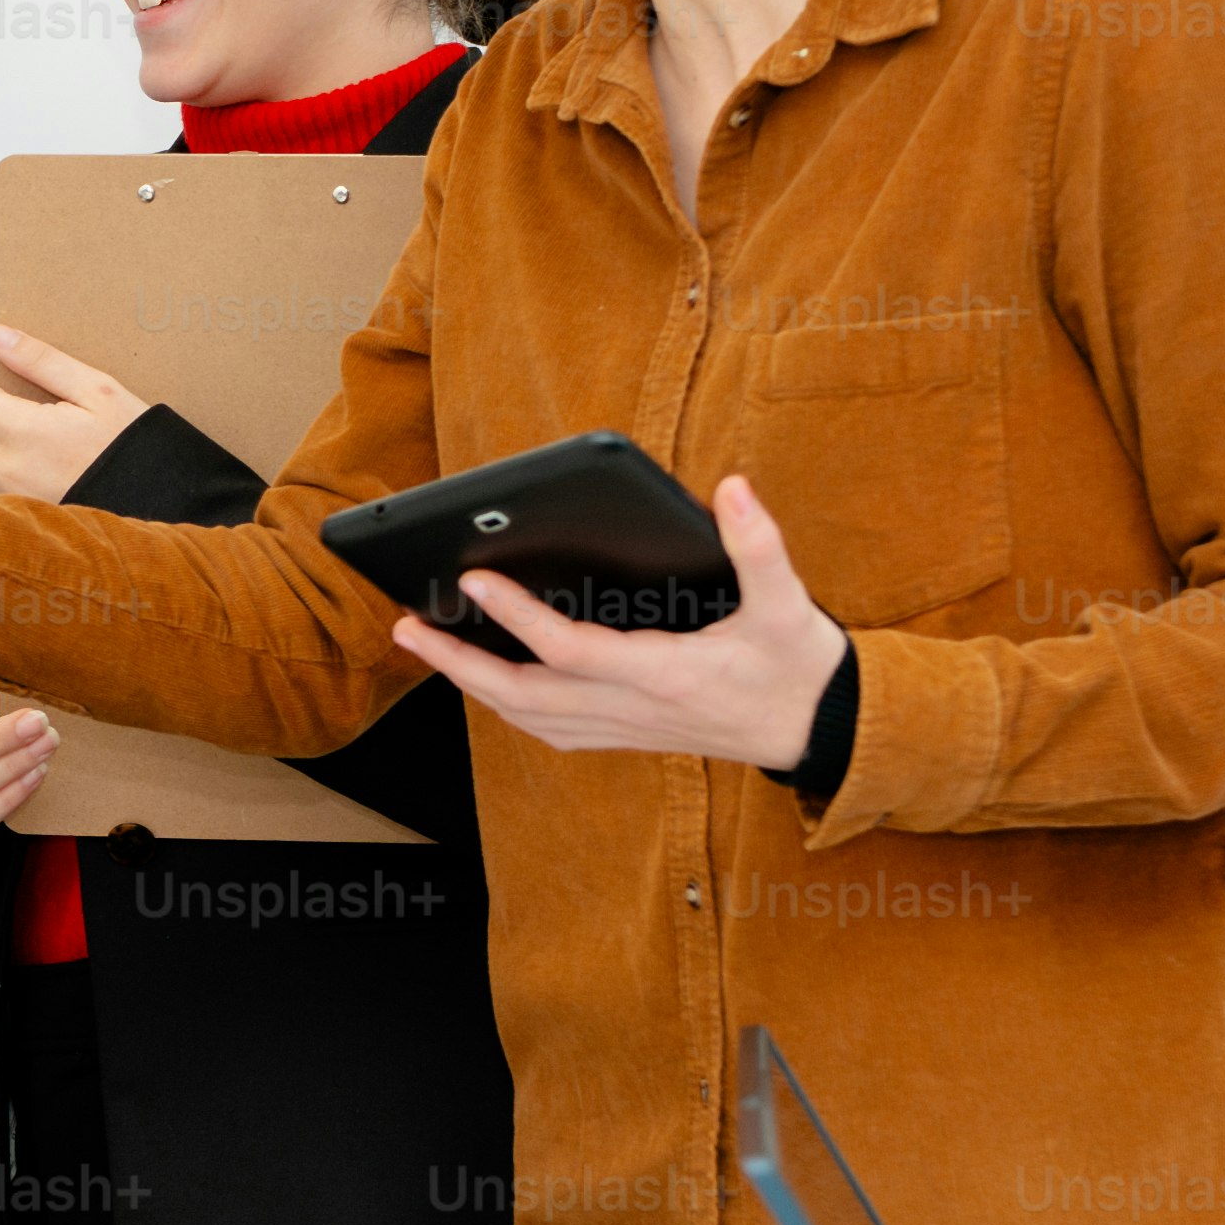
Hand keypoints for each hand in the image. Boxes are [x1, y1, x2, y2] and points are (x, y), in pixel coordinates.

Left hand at [0, 325, 149, 504]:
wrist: (164, 501)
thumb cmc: (135, 446)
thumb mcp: (96, 389)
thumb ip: (39, 359)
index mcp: (26, 432)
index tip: (21, 396)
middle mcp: (10, 470)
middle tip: (33, 423)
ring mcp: (11, 502)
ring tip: (32, 455)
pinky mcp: (19, 525)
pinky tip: (30, 481)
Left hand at [386, 474, 856, 769]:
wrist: (819, 731)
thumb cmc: (800, 665)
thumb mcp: (791, 603)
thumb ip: (761, 545)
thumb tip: (733, 488)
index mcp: (665, 674)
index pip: (570, 649)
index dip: (517, 616)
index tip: (472, 580)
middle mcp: (633, 709)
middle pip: (523, 694)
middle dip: (456, 663)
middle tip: (404, 626)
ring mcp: (625, 729)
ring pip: (526, 717)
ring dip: (469, 685)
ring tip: (425, 645)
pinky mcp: (625, 736)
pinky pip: (547, 729)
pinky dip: (504, 706)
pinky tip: (482, 681)